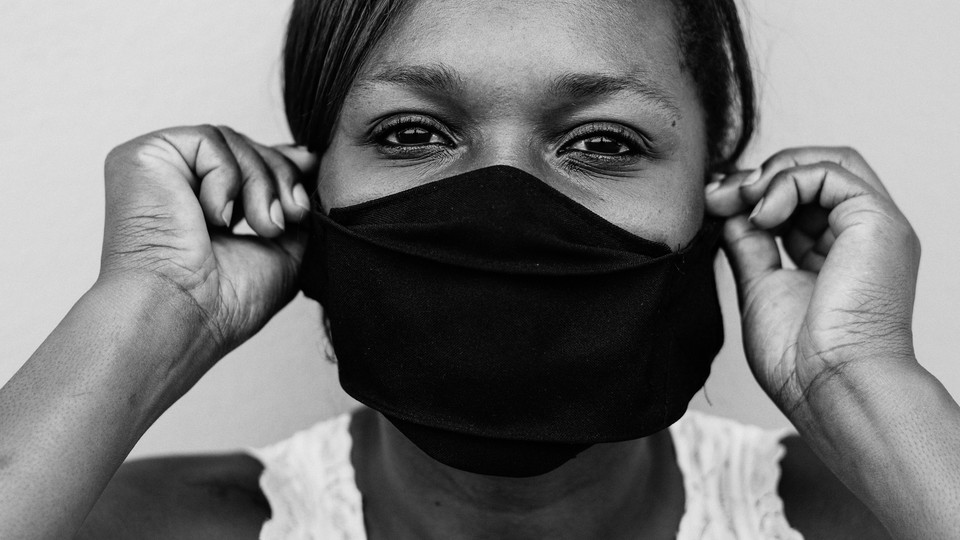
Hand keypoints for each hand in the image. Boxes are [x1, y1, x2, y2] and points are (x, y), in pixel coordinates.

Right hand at [100, 125, 316, 366]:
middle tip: (294, 215)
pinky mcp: (142, 157)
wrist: (182, 317)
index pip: (246, 163)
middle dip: (281, 177)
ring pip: (232, 140)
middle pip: (244, 147)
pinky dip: (227, 178)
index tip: (312, 169)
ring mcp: (157, 170)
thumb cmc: (225, 303)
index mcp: (201, 207)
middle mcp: (175, 185)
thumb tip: (309, 161)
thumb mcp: (280, 251)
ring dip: (262, 183)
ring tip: (265, 226)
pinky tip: (215, 219)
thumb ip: (292, 208)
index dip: (283, 164)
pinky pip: (208, 140)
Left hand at [705, 147, 920, 416]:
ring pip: (828, 163)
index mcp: (838, 255)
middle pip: (817, 171)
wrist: (830, 388)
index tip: (712, 203)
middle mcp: (861, 237)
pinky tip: (763, 214)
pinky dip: (788, 181)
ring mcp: (874, 226)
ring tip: (740, 202)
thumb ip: (750, 246)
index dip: (755, 193)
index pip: (800, 198)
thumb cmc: (801, 361)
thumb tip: (731, 211)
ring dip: (772, 174)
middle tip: (719, 195)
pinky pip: (832, 171)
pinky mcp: (877, 221)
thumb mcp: (761, 287)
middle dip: (761, 176)